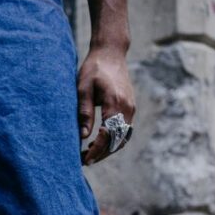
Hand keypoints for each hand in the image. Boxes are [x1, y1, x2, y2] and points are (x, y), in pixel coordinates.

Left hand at [77, 45, 135, 164]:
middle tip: (84, 161)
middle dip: (102, 153)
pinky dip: (113, 139)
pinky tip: (98, 142)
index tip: (84, 159)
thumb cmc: (94, 69)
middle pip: (118, 140)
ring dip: (108, 148)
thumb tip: (83, 136)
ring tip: (90, 154)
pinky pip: (124, 129)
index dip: (96, 150)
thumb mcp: (83, 89)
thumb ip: (84, 112)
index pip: (108, 135)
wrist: (111, 53)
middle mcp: (128, 107)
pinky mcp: (130, 107)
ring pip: (123, 137)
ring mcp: (131, 107)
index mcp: (116, 103)